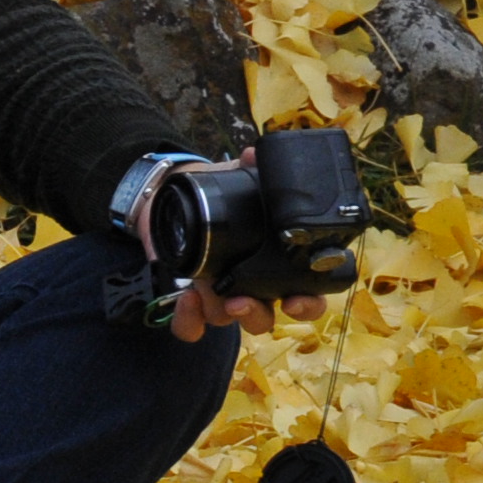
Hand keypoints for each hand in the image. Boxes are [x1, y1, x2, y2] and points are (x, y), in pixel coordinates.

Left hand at [136, 153, 337, 343]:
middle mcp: (252, 286)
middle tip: (243, 302)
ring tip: (209, 291)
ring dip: (221, 312)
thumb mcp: (235, 182)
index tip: (297, 299)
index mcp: (275, 264)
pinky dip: (189, 322)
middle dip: (258, 316)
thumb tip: (253, 155)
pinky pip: (192, 328)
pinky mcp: (191, 300)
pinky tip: (186, 299)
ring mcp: (220, 295)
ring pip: (230, 322)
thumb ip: (249, 170)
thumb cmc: (216, 198)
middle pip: (267, 318)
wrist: (173, 202)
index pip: (306, 294)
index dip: (309, 304)